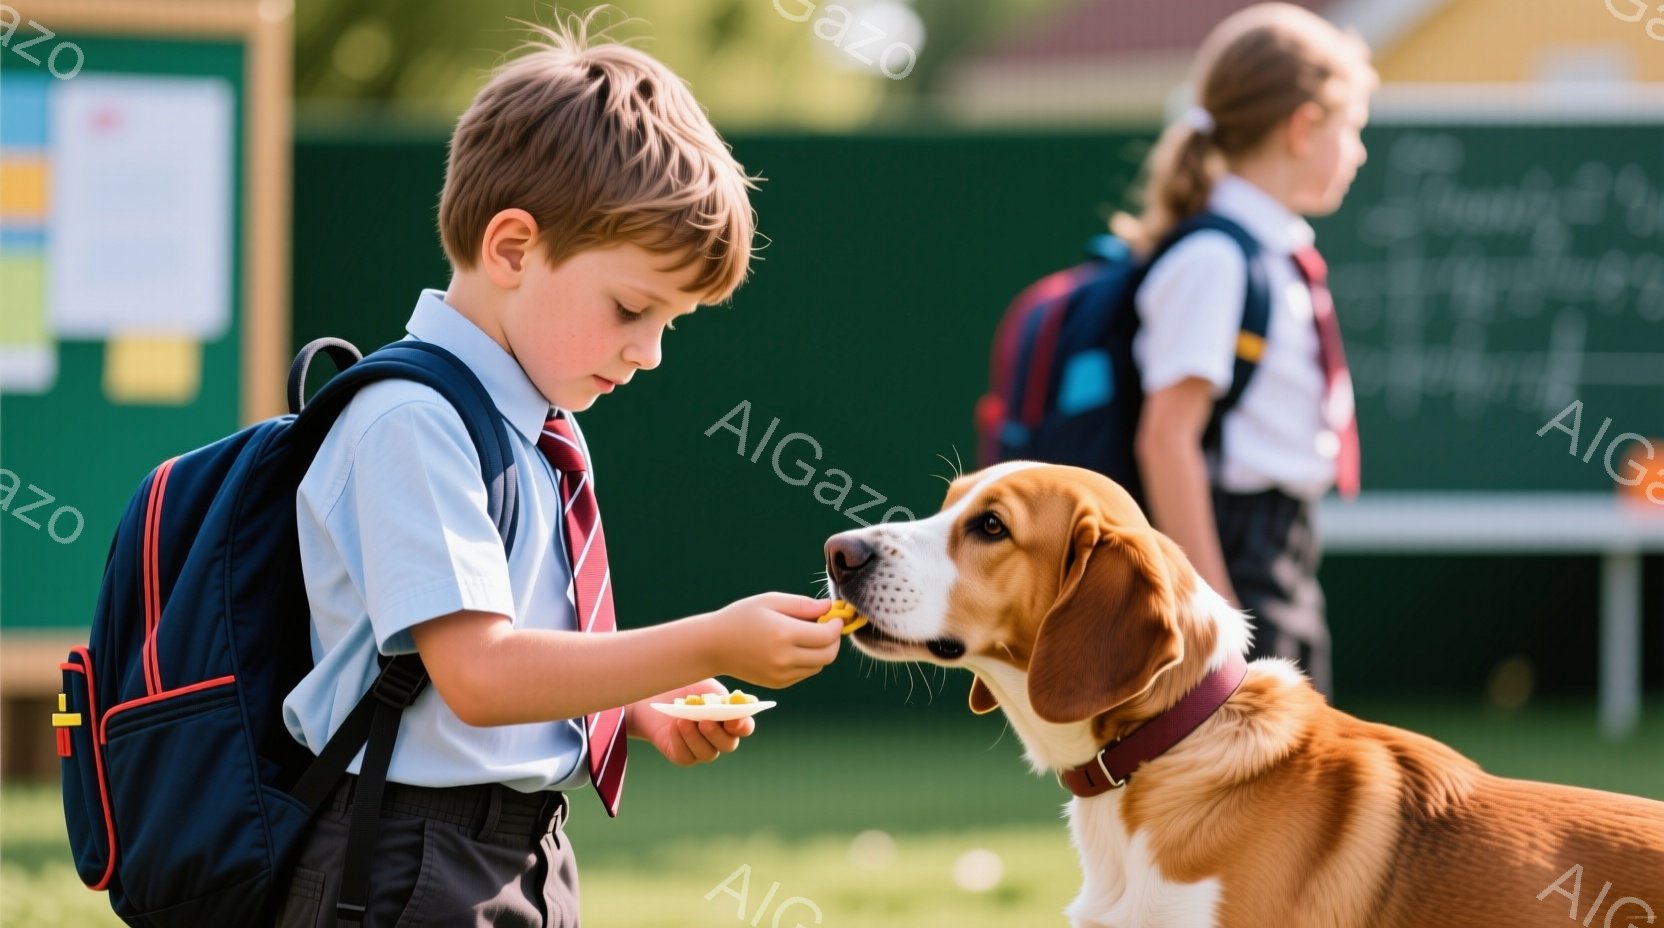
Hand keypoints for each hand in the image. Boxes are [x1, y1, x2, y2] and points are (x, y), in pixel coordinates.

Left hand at [630, 681, 755, 765]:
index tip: (733, 719)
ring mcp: (701, 748)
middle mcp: (719, 736)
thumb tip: (734, 698)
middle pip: (728, 744)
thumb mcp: (704, 683)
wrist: (653, 692)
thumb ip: (720, 693)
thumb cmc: (683, 683)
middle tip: (705, 722)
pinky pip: (686, 757)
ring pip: (707, 753)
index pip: (744, 727)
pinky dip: (681, 742)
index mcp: (730, 717)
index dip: (743, 726)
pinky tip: (674, 726)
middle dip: (717, 734)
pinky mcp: (681, 755)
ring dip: (696, 738)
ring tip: (683, 721)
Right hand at [703, 593, 841, 688]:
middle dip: (834, 640)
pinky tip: (794, 647)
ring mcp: (781, 674)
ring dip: (822, 651)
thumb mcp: (770, 601)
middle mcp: (784, 658)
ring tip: (807, 635)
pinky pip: (805, 673)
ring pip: (819, 665)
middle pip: (828, 655)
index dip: (836, 625)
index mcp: (784, 634)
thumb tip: (830, 607)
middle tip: (827, 626)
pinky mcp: (778, 683)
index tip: (835, 616)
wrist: (714, 646)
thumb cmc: (741, 617)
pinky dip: (808, 661)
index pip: (827, 636)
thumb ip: (803, 604)